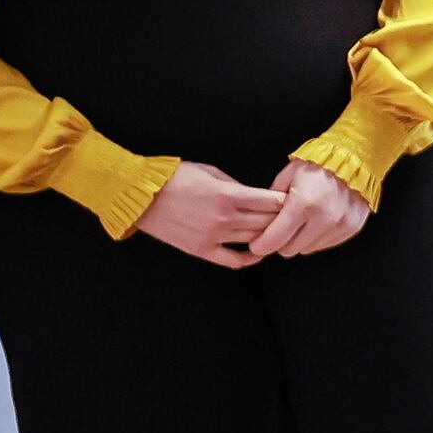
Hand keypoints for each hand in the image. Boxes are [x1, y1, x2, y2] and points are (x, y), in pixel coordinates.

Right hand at [136, 160, 279, 266]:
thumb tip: (256, 196)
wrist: (141, 196)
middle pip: (268, 222)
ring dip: (268, 236)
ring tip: (275, 231)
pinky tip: (258, 253)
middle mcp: (225, 218)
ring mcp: (214, 236)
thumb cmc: (174, 178)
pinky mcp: (201, 250)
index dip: (285, 201)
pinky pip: (234, 260)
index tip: (290, 200)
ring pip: (255, 240)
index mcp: (229, 195)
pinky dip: (250, 258)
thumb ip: (236, 185)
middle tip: (288, 216)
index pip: (272, 203)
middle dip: (281, 218)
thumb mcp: (210, 171)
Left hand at [243, 161, 371, 260]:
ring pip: (308, 249)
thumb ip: (272, 202)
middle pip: (290, 249)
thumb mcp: (287, 177)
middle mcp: (324, 218)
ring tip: (302, 223)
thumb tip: (261, 223)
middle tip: (281, 229)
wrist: (354, 158)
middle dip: (281, 241)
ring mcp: (340, 225)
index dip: (261, 245)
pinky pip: (326, 244)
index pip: (274, 240)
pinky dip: (318, 237)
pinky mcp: (352, 228)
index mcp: (303, 204)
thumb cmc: (317, 165)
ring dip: (301, 240)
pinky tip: (318, 222)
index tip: (256, 244)